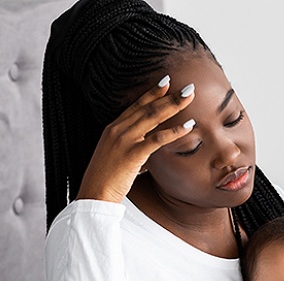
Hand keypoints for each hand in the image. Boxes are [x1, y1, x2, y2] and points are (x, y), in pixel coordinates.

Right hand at [76, 77, 195, 203]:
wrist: (94, 195)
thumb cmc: (105, 181)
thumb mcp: (116, 158)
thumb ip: (132, 149)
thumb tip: (147, 149)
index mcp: (113, 129)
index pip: (135, 106)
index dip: (151, 93)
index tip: (165, 83)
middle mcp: (117, 130)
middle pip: (146, 107)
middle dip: (168, 95)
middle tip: (187, 87)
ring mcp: (124, 140)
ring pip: (152, 117)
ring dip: (173, 105)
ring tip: (190, 97)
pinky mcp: (132, 154)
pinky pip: (157, 139)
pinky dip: (174, 131)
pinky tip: (188, 126)